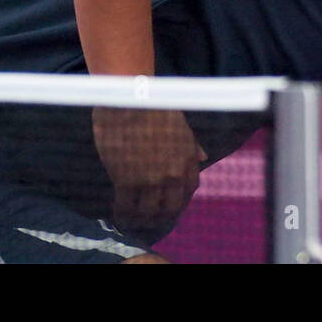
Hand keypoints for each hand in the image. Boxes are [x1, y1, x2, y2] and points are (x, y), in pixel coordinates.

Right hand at [92, 107, 206, 233]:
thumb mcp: (181, 125)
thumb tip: (204, 157)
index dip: (179, 201)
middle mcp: (174, 174)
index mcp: (188, 160)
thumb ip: (192, 145)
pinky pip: (127, 207)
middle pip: (170, 207)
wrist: (131, 100)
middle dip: (160, 217)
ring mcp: (151, 180)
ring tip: (131, 221)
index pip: (188, 191)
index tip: (170, 206)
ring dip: (140, 220)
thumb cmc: (155, 107)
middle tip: (149, 220)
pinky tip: (117, 215)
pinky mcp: (128, 181)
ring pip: (148, 212)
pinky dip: (122, 214)